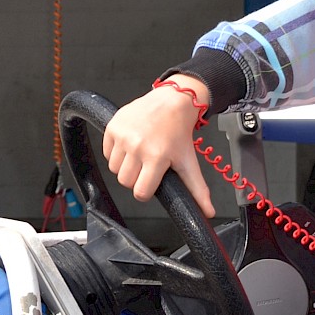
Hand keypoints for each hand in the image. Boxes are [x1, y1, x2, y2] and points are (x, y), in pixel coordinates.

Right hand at [102, 77, 215, 216]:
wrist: (171, 101)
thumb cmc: (179, 131)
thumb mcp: (189, 161)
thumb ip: (197, 189)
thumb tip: (208, 212)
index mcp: (156, 156)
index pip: (141, 192)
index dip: (146, 190)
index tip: (152, 181)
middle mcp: (137, 146)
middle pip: (125, 182)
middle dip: (136, 178)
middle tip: (147, 165)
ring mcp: (123, 136)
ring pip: (114, 168)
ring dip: (125, 165)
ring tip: (140, 153)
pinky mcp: (113, 127)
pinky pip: (106, 153)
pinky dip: (115, 152)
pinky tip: (130, 144)